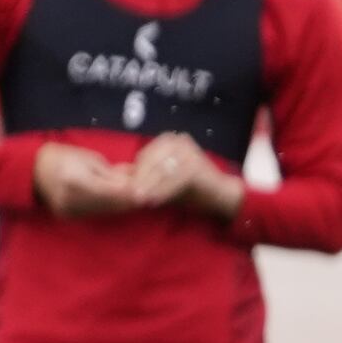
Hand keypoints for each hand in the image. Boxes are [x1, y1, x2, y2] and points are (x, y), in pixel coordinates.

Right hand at [30, 142, 140, 216]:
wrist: (33, 171)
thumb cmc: (64, 157)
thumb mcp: (90, 159)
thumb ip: (112, 173)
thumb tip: (135, 181)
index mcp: (77, 181)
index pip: (112, 192)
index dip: (131, 194)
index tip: (147, 192)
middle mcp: (73, 200)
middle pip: (110, 205)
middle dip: (130, 202)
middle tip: (147, 197)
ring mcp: (71, 211)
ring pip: (105, 212)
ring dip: (122, 207)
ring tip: (137, 199)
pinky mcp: (70, 217)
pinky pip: (96, 214)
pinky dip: (110, 209)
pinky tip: (120, 203)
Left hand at [125, 133, 245, 218]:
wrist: (221, 196)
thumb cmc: (190, 189)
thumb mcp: (163, 180)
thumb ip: (146, 177)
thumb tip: (120, 179)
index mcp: (169, 141)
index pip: (145, 155)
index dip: (136, 173)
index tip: (128, 190)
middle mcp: (179, 140)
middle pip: (152, 161)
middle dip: (141, 180)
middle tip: (132, 197)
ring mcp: (189, 151)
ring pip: (162, 171)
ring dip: (150, 187)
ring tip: (141, 200)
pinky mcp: (196, 164)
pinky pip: (174, 179)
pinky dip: (163, 191)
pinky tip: (154, 202)